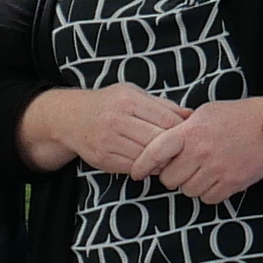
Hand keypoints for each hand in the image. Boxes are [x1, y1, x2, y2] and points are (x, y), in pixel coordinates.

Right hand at [25, 83, 183, 176]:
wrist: (70, 118)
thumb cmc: (108, 104)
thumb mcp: (133, 94)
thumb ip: (162, 105)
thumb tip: (192, 115)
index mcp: (128, 100)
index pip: (166, 119)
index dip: (181, 130)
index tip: (188, 135)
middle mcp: (117, 120)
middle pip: (157, 140)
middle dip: (173, 148)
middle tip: (183, 151)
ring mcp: (108, 141)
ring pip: (146, 157)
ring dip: (161, 160)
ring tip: (168, 158)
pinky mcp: (103, 158)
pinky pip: (133, 167)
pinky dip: (146, 168)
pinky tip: (151, 163)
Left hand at [144, 97, 262, 205]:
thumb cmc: (236, 116)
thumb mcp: (204, 113)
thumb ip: (183, 127)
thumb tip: (160, 140)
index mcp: (190, 132)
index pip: (156, 151)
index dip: (142, 165)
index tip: (136, 173)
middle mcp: (200, 152)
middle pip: (170, 179)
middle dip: (173, 177)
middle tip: (182, 169)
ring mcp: (216, 169)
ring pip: (188, 191)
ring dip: (192, 185)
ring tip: (203, 172)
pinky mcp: (231, 183)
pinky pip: (208, 199)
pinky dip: (209, 193)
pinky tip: (216, 180)